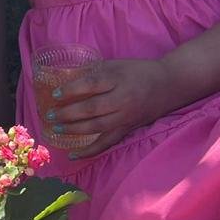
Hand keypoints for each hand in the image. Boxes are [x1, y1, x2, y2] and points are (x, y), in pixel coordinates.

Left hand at [46, 59, 173, 158]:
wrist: (170, 84)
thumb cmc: (139, 71)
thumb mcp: (117, 64)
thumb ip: (95, 71)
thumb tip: (67, 76)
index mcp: (118, 79)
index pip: (91, 85)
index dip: (72, 90)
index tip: (55, 94)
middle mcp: (122, 99)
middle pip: (91, 109)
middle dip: (68, 114)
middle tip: (49, 115)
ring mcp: (126, 117)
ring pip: (97, 127)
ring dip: (74, 130)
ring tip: (56, 129)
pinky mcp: (129, 129)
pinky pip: (108, 143)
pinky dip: (90, 151)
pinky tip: (74, 154)